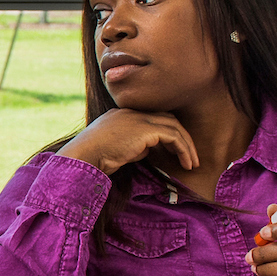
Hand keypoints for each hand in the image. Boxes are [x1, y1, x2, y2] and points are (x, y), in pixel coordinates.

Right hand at [57, 108, 196, 174]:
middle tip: (190, 157)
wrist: (84, 156)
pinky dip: (183, 149)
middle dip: (182, 138)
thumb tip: (148, 150)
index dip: (168, 133)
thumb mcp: (115, 149)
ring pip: (174, 126)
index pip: (153, 117)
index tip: (175, 151)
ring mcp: (139, 117)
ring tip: (192, 164)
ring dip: (186, 146)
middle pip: (167, 118)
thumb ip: (133, 145)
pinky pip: (173, 136)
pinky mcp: (145, 128)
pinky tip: (186, 163)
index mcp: (123, 114)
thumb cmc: (94, 158)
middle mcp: (132, 112)